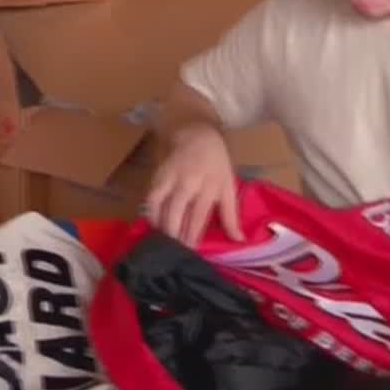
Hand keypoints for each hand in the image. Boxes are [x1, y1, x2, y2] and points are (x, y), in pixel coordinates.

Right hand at [146, 125, 243, 246]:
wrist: (197, 136)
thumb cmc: (217, 165)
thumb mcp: (229, 187)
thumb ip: (231, 216)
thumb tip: (239, 240)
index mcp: (210, 186)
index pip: (198, 216)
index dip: (192, 236)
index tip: (190, 252)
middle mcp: (189, 183)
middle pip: (177, 213)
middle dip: (174, 235)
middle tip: (174, 252)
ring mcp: (171, 179)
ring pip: (162, 207)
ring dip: (161, 227)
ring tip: (163, 244)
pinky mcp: (158, 177)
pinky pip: (151, 200)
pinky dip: (151, 215)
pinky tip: (154, 226)